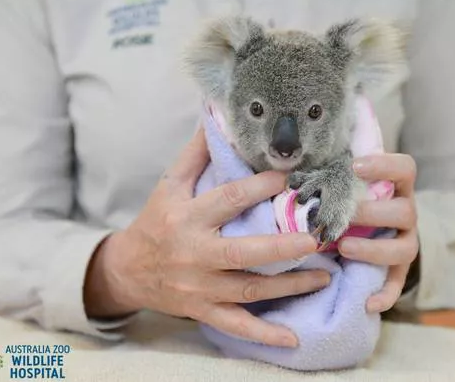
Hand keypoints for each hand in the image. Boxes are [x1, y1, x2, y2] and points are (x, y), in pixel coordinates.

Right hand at [84, 127, 329, 347]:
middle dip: (280, 247)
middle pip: (241, 252)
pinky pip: (236, 325)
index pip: (228, 199)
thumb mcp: (169, 184)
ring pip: (248, 290)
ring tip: (326, 275)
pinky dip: (264, 335)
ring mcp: (200, 287)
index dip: (261, 186)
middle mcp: (194, 253)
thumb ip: (196, 154)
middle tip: (317, 238)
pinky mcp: (204, 310)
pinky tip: (294, 339)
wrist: (129, 269)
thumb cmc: (156, 220)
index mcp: (187, 217)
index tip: (293, 176)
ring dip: (289, 286)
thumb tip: (218, 116)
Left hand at [338, 153, 418, 313]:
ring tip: (344, 248)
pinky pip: (398, 284)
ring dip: (374, 250)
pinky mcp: (399, 270)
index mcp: (396, 188)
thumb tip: (288, 174)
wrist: (369, 229)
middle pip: (405, 212)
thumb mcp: (343, 186)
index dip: (385, 166)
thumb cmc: (347, 201)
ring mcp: (406, 242)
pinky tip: (368, 303)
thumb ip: (330, 178)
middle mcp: (406, 214)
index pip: (404, 169)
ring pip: (405, 248)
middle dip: (372, 214)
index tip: (354, 166)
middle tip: (343, 216)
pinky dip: (385, 295)